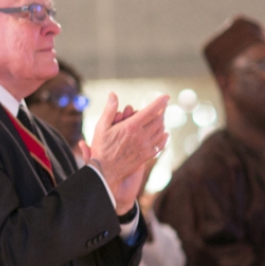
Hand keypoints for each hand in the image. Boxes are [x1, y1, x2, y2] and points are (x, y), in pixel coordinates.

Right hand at [89, 93, 168, 207]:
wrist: (106, 171)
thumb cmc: (101, 148)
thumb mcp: (101, 126)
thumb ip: (110, 110)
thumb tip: (113, 94)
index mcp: (131, 126)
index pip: (151, 111)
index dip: (160, 102)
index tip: (166, 96)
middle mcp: (142, 136)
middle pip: (158, 119)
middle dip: (162, 110)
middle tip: (163, 106)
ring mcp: (146, 146)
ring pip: (161, 131)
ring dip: (162, 122)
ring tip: (161, 117)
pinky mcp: (147, 155)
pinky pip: (161, 144)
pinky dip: (164, 136)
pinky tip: (164, 134)